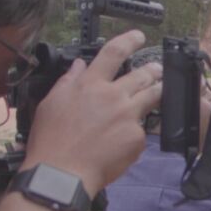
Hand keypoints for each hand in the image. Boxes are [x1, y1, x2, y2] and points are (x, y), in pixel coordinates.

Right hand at [21, 30, 161, 195]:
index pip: (114, 53)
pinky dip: (137, 131)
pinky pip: (142, 129)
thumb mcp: (51, 104)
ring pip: (153, 96)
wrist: (63, 174)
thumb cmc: (52, 142)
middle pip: (143, 75)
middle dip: (153, 70)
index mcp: (90, 85)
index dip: (129, 40)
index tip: (139, 36)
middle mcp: (113, 96)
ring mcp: (128, 116)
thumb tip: (79, 67)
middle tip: (157, 69)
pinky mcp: (137, 137)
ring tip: (160, 91)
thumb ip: (69, 82)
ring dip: (158, 91)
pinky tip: (127, 138)